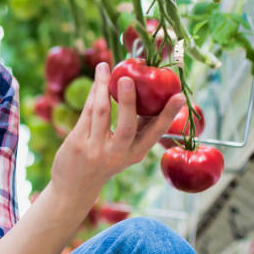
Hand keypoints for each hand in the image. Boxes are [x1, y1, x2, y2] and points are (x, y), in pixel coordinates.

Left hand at [50, 61, 183, 206]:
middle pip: (126, 125)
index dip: (168, 115)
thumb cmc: (105, 161)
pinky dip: (92, 94)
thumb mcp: (125, 151)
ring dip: (102, 86)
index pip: (155, 133)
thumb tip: (151, 95)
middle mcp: (117, 154)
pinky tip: (96, 80)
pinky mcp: (77, 143)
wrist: (75, 187)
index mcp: (135, 154)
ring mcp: (95, 149)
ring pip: (101, 112)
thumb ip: (137, 128)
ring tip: (105, 66)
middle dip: (127, 100)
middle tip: (127, 77)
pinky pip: (86, 112)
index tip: (179, 96)